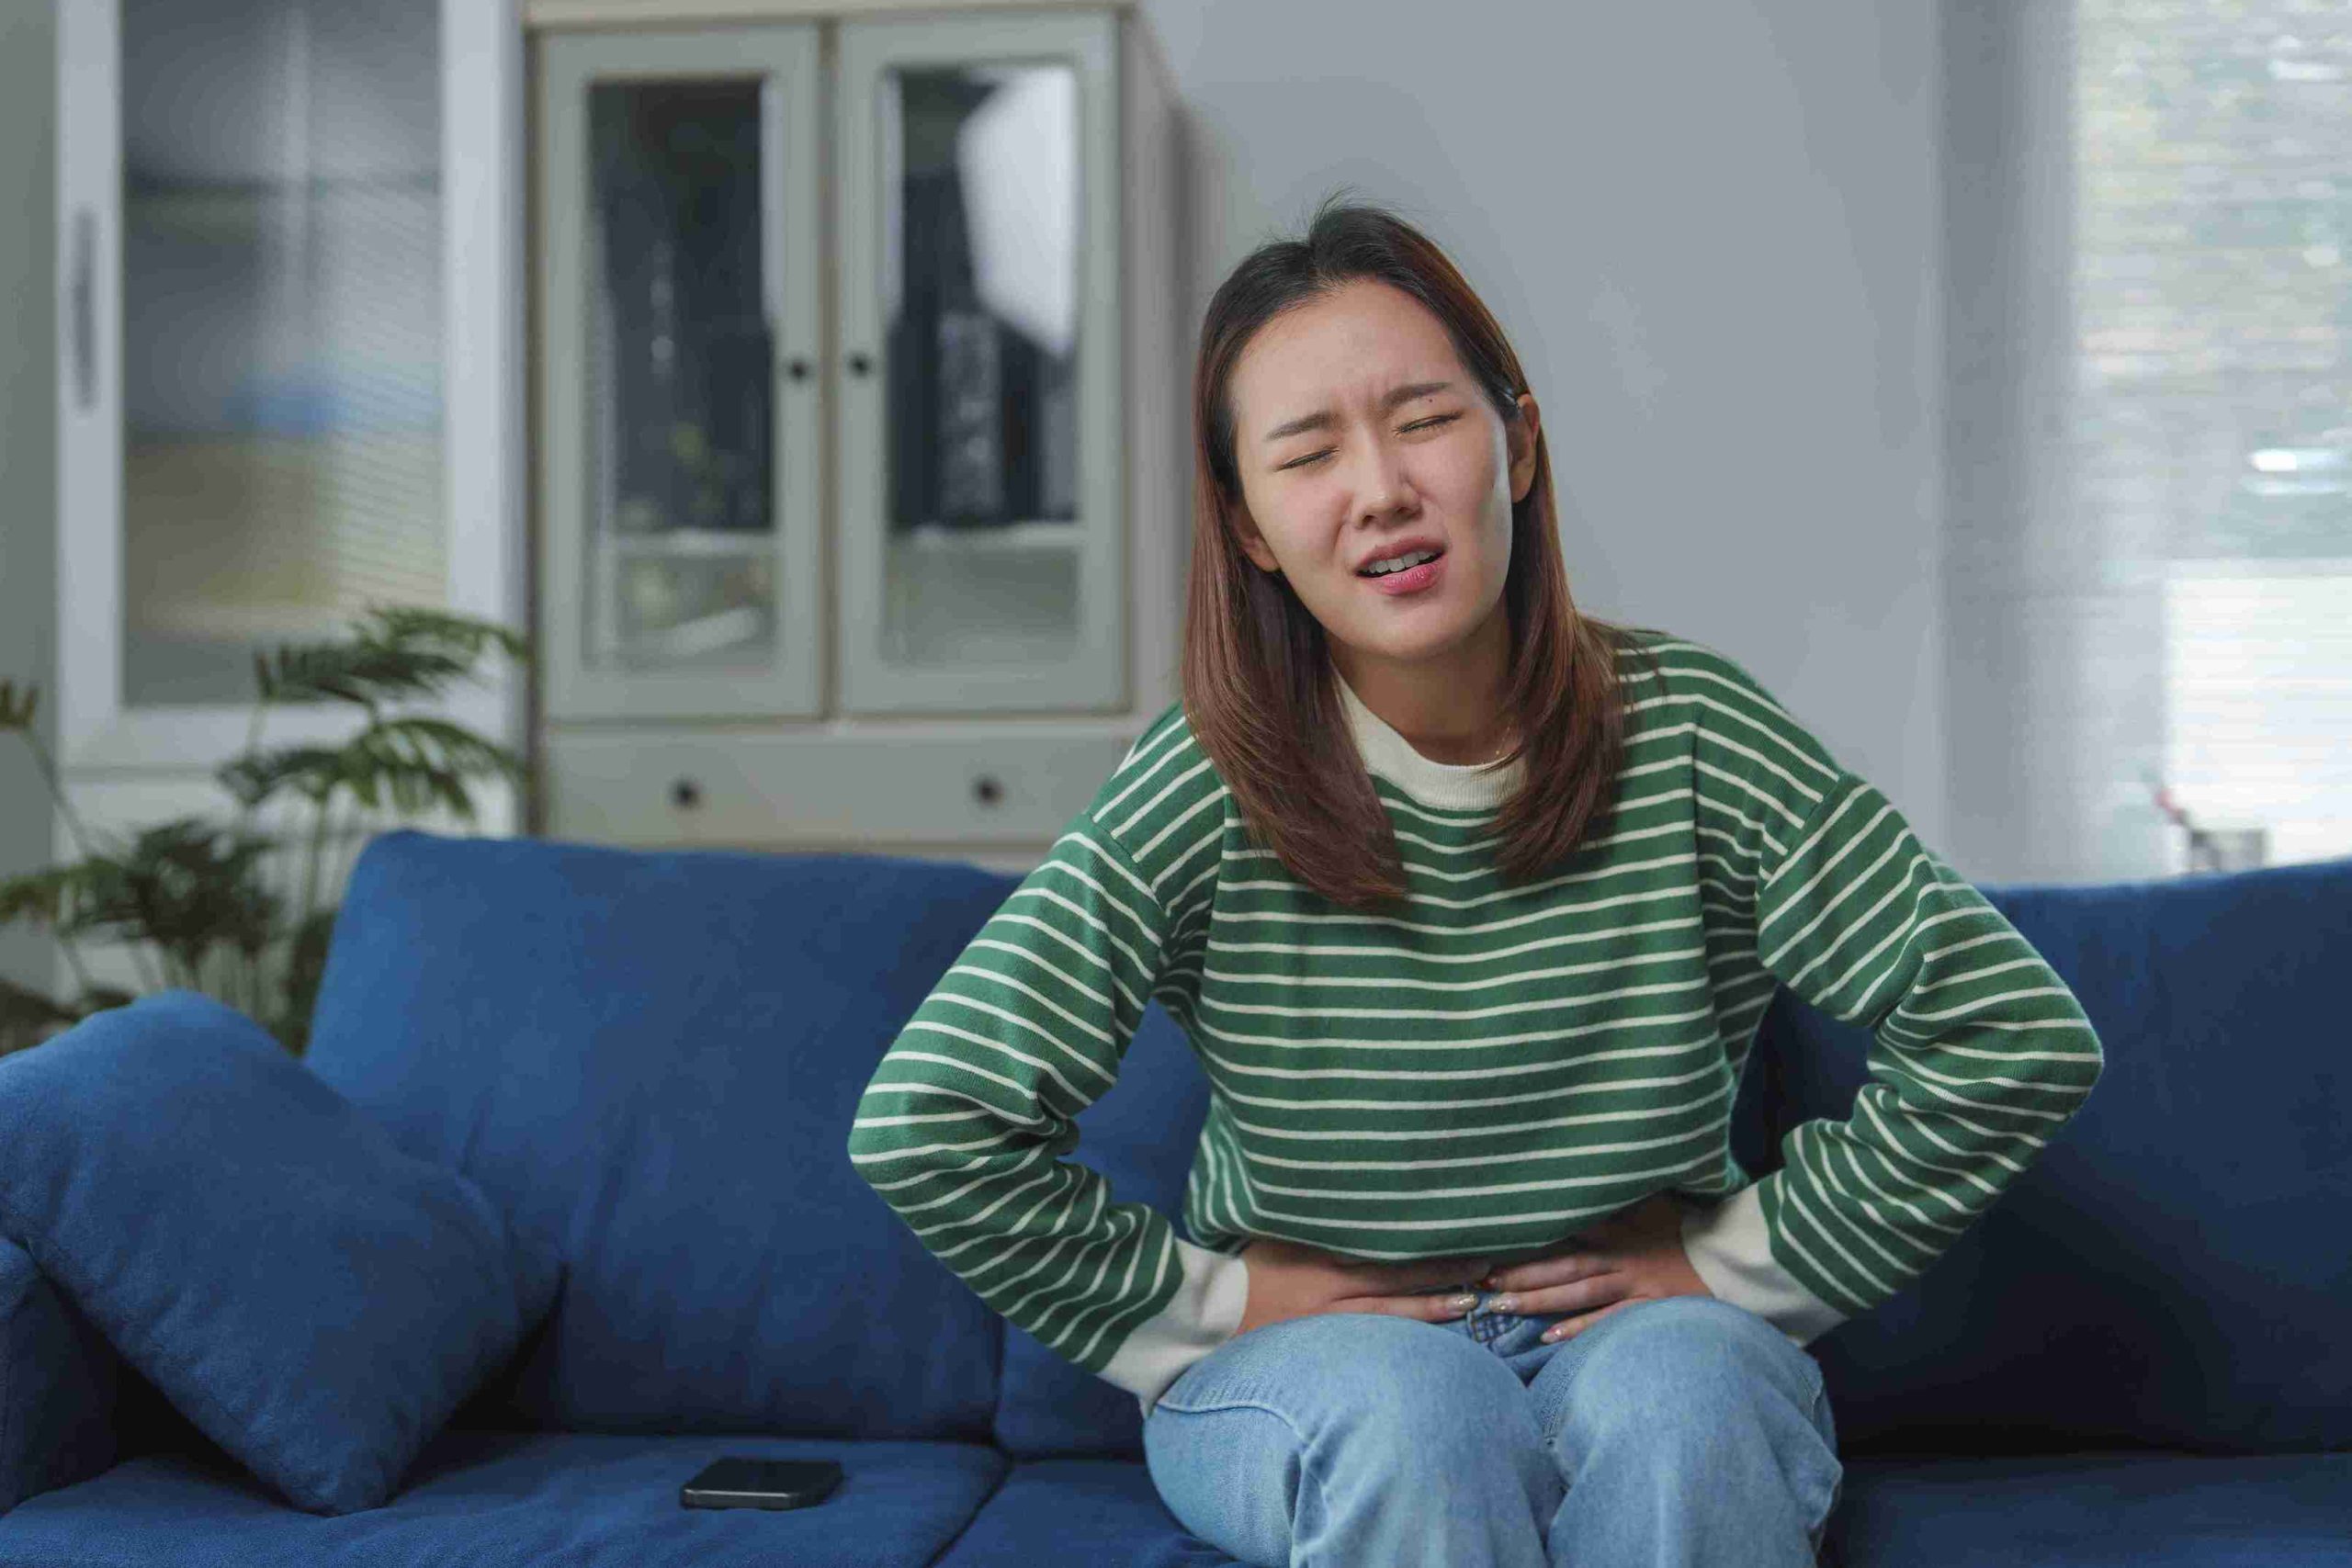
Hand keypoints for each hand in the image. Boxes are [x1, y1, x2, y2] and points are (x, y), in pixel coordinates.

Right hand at [1234, 1237, 1498, 1337]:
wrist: (1209, 1315)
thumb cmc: (1247, 1266)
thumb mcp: (1279, 1231)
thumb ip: (1319, 1218)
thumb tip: (1362, 1192)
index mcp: (1318, 1251)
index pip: (1382, 1242)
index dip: (1423, 1238)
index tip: (1460, 1226)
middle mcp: (1328, 1286)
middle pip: (1396, 1277)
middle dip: (1442, 1271)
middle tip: (1487, 1263)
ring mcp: (1328, 1322)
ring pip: (1392, 1315)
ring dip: (1435, 1307)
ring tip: (1474, 1301)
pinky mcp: (1325, 1345)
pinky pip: (1374, 1339)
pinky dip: (1407, 1336)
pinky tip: (1437, 1336)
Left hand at [1474, 1192, 1715, 1342]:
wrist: (1733, 1254)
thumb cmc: (1690, 1226)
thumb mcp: (1651, 1202)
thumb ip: (1616, 1199)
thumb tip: (1580, 1182)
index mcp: (1617, 1225)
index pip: (1565, 1227)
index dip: (1528, 1232)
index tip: (1492, 1235)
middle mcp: (1619, 1253)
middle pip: (1561, 1262)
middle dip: (1521, 1270)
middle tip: (1482, 1278)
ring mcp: (1632, 1282)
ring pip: (1576, 1291)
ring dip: (1538, 1298)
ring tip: (1501, 1305)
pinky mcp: (1647, 1307)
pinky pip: (1607, 1319)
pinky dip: (1578, 1328)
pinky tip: (1549, 1338)